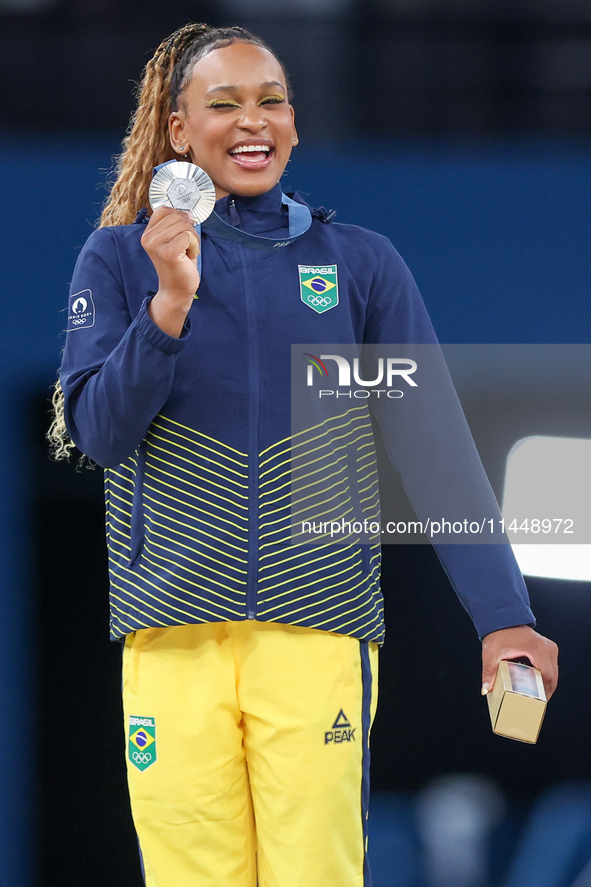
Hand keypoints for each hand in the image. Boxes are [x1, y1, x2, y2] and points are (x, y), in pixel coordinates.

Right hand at [141, 206, 200, 336]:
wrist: (177, 290)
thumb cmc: (178, 265)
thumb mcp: (172, 241)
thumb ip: (173, 225)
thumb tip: (187, 212)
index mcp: (147, 234)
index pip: (164, 210)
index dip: (179, 216)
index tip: (184, 230)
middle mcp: (148, 239)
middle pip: (176, 216)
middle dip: (188, 230)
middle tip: (185, 247)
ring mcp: (156, 246)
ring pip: (184, 226)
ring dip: (192, 239)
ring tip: (186, 252)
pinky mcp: (168, 253)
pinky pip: (188, 236)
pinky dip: (193, 246)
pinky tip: (188, 257)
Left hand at [481, 625, 558, 699]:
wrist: (503, 620)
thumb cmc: (498, 635)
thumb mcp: (491, 654)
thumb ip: (488, 672)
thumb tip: (486, 689)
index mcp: (537, 649)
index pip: (547, 676)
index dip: (544, 692)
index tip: (538, 703)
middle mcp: (547, 647)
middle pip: (552, 676)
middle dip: (546, 692)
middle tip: (537, 704)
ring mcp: (549, 647)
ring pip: (553, 673)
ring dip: (547, 685)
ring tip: (537, 698)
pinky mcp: (548, 648)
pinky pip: (551, 667)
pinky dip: (546, 677)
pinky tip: (537, 686)